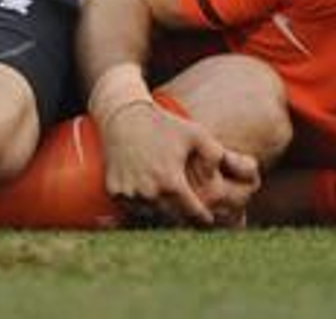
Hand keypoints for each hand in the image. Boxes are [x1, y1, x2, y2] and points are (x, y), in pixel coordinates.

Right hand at [100, 101, 256, 226]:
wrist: (124, 116)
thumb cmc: (164, 125)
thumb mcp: (197, 134)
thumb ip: (217, 156)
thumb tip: (220, 180)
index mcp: (171, 182)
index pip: (194, 214)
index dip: (204, 218)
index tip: (210, 218)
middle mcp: (149, 193)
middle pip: (174, 219)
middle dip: (184, 218)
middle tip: (193, 216)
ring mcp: (130, 194)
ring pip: (153, 216)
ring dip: (163, 213)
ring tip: (172, 204)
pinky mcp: (115, 192)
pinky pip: (134, 208)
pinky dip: (143, 205)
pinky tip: (150, 194)